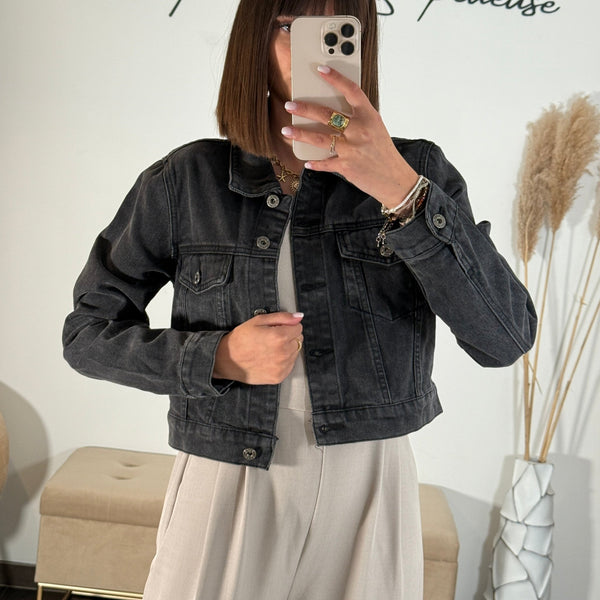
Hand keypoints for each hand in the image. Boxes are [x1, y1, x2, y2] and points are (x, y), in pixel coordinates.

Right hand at [213, 312, 303, 384]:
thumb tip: (298, 317)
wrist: (227, 360)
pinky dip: (283, 361)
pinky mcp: (279, 377)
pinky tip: (270, 358)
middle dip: (289, 337)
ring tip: (270, 349)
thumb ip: (282, 317)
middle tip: (272, 338)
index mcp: (279, 337)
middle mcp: (283, 353)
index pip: (298, 328)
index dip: (288, 326)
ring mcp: (281, 367)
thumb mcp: (259, 321)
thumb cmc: (241, 339)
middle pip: (299, 340)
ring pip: (295, 353)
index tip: (278, 328)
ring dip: (287, 349)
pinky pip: (290, 365)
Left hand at [281, 65, 418, 209]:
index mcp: (370, 117)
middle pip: (327, 114)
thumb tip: (334, 112)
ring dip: (300, 133)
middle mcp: (360, 130)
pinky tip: (306, 162)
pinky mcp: (346, 166)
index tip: (321, 69)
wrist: (395, 179)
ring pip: (319, 138)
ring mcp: (352, 149)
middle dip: (305, 108)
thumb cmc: (384, 153)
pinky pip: (325, 163)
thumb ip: (359, 119)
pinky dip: (315, 163)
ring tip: (286, 129)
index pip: (352, 91)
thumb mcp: (376, 129)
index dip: (336, 79)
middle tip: (290, 105)